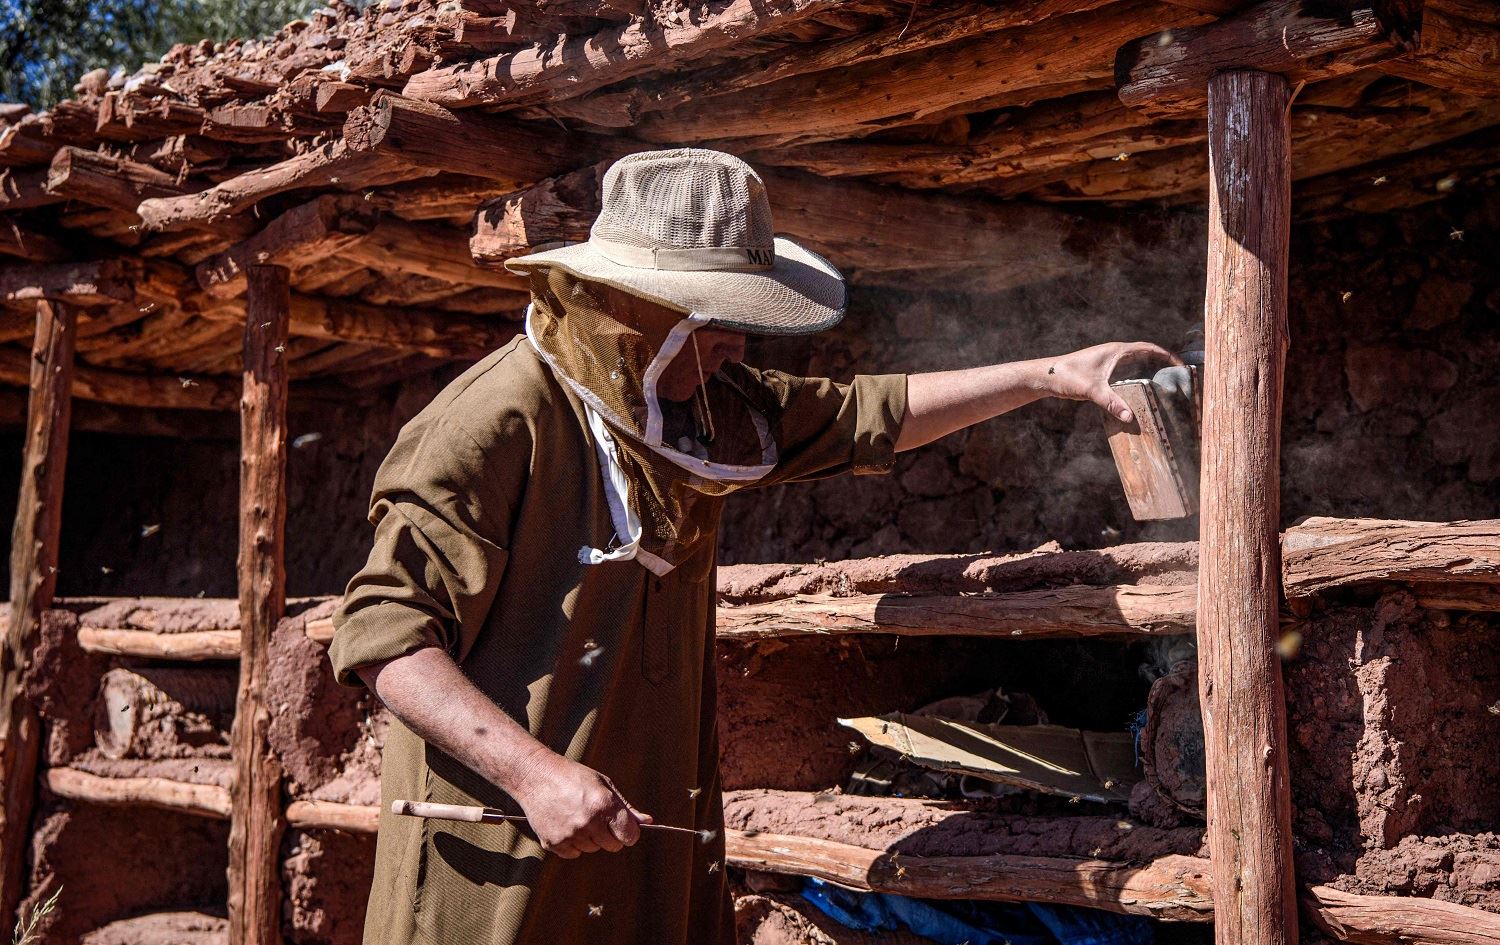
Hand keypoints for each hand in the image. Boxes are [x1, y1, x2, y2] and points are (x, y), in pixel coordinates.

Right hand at [511, 754, 651, 857]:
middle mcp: (588, 822)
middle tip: (597, 818)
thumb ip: (626, 807)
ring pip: (592, 849)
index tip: (624, 828)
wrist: (536, 776)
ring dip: (590, 838)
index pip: (629, 836)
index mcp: (604, 805)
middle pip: (613, 846)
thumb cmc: (573, 776)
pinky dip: (572, 843)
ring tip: (577, 816)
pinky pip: (573, 854)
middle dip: (610, 835)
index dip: (629, 832)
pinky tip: (565, 824)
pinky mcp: (553, 843)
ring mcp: (570, 834)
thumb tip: (648, 821)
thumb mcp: (604, 784)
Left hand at [1040, 342, 1180, 422]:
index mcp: (1116, 351)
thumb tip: (1129, 416)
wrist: (1046, 377)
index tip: (1182, 365)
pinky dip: (1138, 380)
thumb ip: (1110, 402)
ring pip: (1136, 365)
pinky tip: (1142, 394)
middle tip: (1179, 378)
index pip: (1148, 348)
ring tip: (1166, 386)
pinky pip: (1127, 374)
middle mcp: (1115, 354)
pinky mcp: (1103, 373)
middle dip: (1163, 365)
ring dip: (1150, 372)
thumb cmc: (1067, 376)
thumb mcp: (1091, 390)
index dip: (1166, 356)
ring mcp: (1109, 363)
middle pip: (1146, 356)